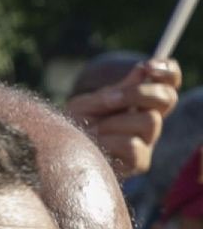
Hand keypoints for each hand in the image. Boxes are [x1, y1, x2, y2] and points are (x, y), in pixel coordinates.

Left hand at [75, 55, 180, 183]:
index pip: (169, 82)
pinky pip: (132, 144)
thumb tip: (142, 70)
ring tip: (91, 132)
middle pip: (167, 98)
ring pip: (149, 120)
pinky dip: (108, 142)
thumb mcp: (89, 103)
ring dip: (113, 123)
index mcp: (141, 103)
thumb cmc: (74, 127)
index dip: (168, 71)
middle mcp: (150, 120)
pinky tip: (95, 147)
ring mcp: (148, 142)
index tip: (148, 65)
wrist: (58, 155)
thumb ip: (115, 90)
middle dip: (137, 93)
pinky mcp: (140, 162)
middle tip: (108, 99)